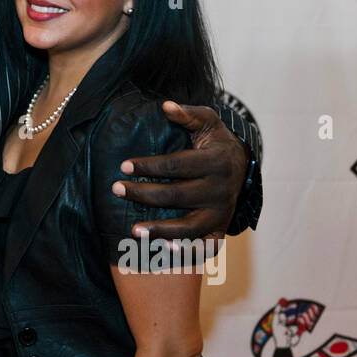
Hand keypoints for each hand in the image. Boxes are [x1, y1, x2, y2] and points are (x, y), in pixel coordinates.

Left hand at [116, 101, 247, 238]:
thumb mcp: (206, 122)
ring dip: (160, 230)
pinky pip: (206, 246)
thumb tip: (165, 105)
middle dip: (144, 194)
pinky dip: (189, 250)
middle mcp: (221, 189)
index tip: (123, 166)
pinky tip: (166, 249)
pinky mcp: (220, 229)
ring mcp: (222, 213)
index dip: (149, 166)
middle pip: (177, 195)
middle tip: (116, 189)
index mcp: (216, 161)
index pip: (177, 165)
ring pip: (189, 226)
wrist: (240, 166)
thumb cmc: (214, 142)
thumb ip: (187, 114)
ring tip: (133, 230)